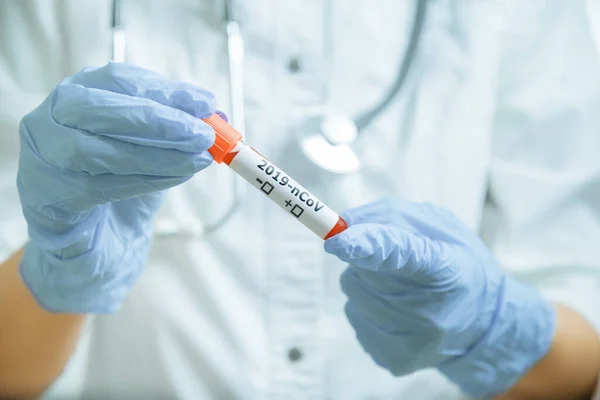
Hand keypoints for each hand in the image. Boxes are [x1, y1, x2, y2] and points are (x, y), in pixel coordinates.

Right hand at [17, 62, 215, 312]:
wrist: (92, 239)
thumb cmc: (121, 183)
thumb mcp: (153, 148)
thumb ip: (177, 130)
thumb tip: (219, 118)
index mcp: (79, 95)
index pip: (120, 81)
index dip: (166, 91)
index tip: (207, 103)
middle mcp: (51, 119)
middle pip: (102, 110)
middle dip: (161, 121)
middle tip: (203, 135)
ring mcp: (43, 158)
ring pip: (98, 150)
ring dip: (157, 155)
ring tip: (198, 160)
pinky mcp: (46, 197)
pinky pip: (97, 187)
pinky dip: (144, 181)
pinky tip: (175, 178)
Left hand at [325, 199, 555, 396]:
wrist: (484, 327)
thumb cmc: (459, 266)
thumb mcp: (440, 228)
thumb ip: (392, 216)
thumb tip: (345, 224)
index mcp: (445, 268)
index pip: (402, 254)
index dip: (367, 246)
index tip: (336, 240)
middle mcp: (428, 311)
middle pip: (365, 271)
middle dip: (367, 258)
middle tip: (398, 265)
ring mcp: (409, 341)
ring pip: (354, 291)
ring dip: (367, 281)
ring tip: (405, 290)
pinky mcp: (392, 359)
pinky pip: (356, 315)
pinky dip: (368, 306)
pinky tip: (399, 312)